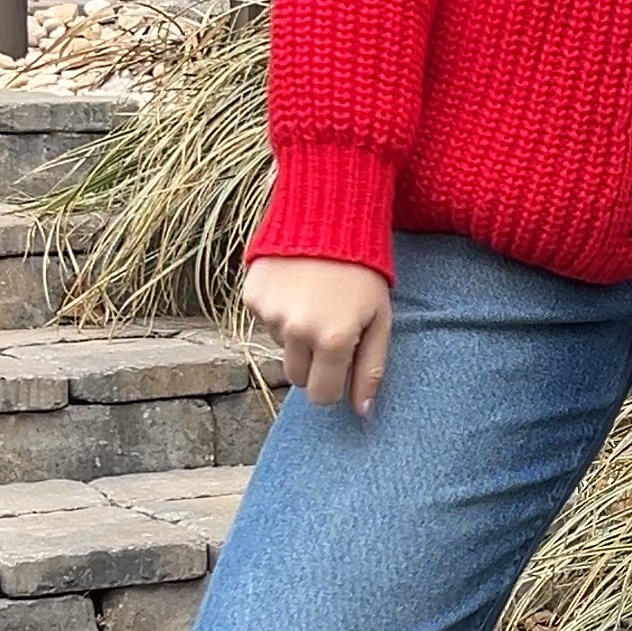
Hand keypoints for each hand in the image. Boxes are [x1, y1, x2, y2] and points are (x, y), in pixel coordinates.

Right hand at [241, 255, 393, 417]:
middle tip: (328, 331)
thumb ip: (371, 370)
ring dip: (295, 333)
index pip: (321, 394)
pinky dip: (278, 309)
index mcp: (333, 340)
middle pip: (296, 377)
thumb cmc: (364, 272)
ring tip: (314, 298)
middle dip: (312, 364)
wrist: (329, 216)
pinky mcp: (252, 295)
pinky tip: (295, 286)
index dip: (331, 385)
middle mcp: (297, 331)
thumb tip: (363, 414)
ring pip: (280, 346)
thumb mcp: (380, 320)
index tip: (339, 368)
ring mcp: (270, 313)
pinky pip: (264, 319)